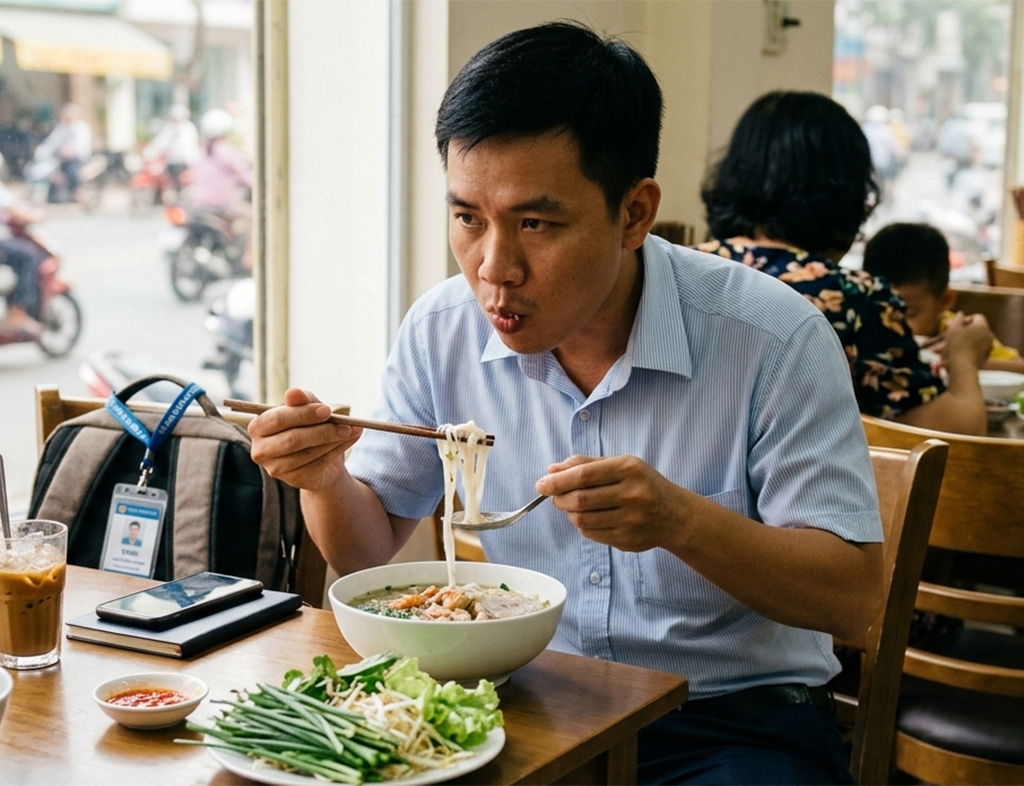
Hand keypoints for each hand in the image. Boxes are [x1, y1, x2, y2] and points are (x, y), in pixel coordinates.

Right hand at [247, 387, 360, 490]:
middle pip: (292, 439)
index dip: (303, 414)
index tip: (327, 410)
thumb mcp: (308, 409)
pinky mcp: (293, 480)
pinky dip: (336, 451)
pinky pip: (318, 464)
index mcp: (258, 427)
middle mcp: (261, 450)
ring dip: (333, 440)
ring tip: (351, 430)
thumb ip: (302, 401)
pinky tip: (348, 441)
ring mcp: (276, 468)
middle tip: (346, 425)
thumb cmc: (308, 427)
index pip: (278, 419)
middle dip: (322, 431)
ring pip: (307, 453)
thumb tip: (293, 392)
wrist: (319, 457)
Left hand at [535, 454, 683, 551]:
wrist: (675, 516)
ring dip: (569, 513)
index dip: (558, 480)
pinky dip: (582, 525)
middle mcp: (632, 494)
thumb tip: (551, 470)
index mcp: (629, 469)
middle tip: (553, 496)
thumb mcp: (621, 465)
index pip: (584, 474)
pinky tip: (588, 517)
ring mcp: (631, 520)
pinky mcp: (627, 540)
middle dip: (559, 498)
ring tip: (571, 505)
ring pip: (582, 519)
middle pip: (580, 499)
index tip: (541, 484)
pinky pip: (591, 534)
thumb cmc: (643, 484)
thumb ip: (586, 464)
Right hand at [942, 312, 993, 368]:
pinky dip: (972, 348)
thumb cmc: (956, 345)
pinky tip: (962, 352)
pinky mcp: (987, 355)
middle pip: (978, 328)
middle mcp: (989, 334)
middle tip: (955, 335)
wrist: (962, 365)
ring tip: (956, 344)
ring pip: (979, 339)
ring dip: (969, 339)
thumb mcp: (953, 329)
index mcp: (982, 326)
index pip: (977, 317)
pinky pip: (980, 348)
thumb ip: (957, 319)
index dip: (967, 319)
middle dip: (967, 330)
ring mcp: (990, 345)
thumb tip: (960, 314)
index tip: (957, 325)